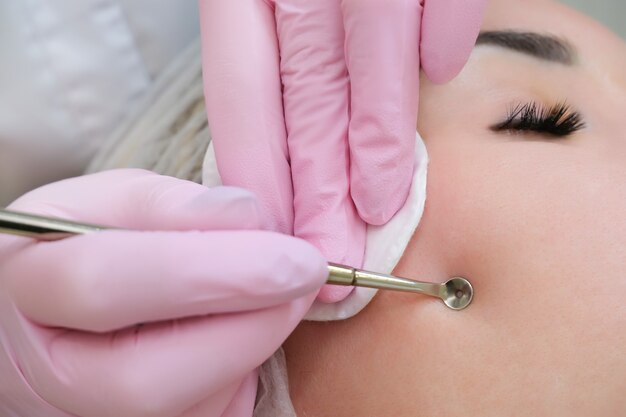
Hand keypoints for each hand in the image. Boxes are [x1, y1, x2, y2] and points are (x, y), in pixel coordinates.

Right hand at [0, 169, 326, 416]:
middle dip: (248, 325)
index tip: (299, 257)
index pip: (105, 284)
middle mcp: (44, 375)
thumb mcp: (102, 203)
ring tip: (261, 293)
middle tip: (305, 276)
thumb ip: (165, 204)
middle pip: (147, 379)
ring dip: (248, 345)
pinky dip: (238, 372)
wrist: (47, 319)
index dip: (214, 271)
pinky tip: (232, 330)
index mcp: (23, 288)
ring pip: (187, 409)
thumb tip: (249, 217)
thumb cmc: (77, 249)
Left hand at [199, 0, 485, 301]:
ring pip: (364, 59)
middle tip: (326, 256)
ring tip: (379, 208)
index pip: (241, 93)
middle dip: (315, 184)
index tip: (277, 234)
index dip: (262, 170)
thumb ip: (284, 52)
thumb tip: (320, 131)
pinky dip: (440, 37)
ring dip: (376, 141)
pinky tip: (439, 77)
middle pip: (301, 94)